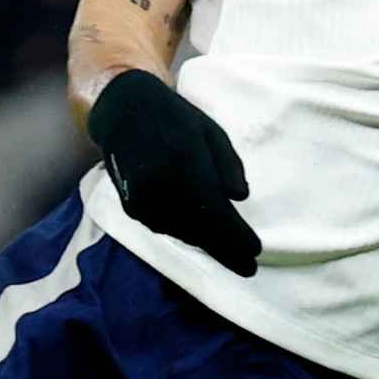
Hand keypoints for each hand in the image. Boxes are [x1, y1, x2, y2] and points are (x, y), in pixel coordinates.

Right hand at [88, 70, 260, 275]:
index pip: (215, 211)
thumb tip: (240, 198)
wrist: (123, 111)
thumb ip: (227, 163)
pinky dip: (185, 234)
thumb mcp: (209, 130)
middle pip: (200, 230)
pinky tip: (199, 235)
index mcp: (185, 161)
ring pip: (182, 233)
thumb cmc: (174, 117)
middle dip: (226, 251)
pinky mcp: (131, 206)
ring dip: (206, 244)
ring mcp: (143, 198)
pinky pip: (164, 228)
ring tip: (228, 253)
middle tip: (248, 267)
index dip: (236, 236)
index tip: (255, 251)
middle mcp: (161, 185)